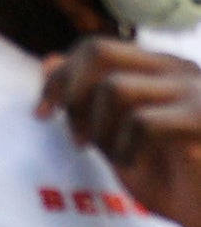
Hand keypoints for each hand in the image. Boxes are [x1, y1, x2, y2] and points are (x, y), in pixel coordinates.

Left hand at [48, 39, 200, 226]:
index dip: (59, 79)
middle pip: (99, 52)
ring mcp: (194, 89)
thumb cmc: (169, 179)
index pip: (95, 48)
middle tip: (78, 141)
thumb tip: (48, 61)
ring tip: (120, 159)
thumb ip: (85, 103)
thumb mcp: (114, 139)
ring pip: (114, 88)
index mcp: (158, 70)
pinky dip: (126, 151)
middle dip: (72, 96)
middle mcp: (177, 69)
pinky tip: (137, 168)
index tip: (41, 115)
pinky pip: (141, 122)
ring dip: (101, 131)